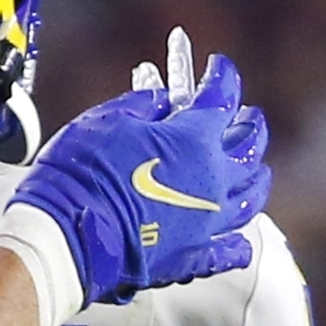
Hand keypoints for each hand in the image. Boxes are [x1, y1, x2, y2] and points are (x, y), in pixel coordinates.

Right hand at [9, 28, 269, 306]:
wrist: (68, 235)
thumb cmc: (81, 174)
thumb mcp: (106, 121)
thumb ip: (142, 106)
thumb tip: (162, 100)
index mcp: (194, 140)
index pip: (221, 98)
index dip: (223, 77)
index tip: (220, 67)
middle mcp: (211, 180)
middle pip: (249, 149)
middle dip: (252, 127)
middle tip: (249, 117)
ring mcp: (206, 222)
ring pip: (249, 199)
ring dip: (256, 180)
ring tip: (256, 170)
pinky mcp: (190, 257)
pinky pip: (227, 252)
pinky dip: (237, 244)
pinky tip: (241, 242)